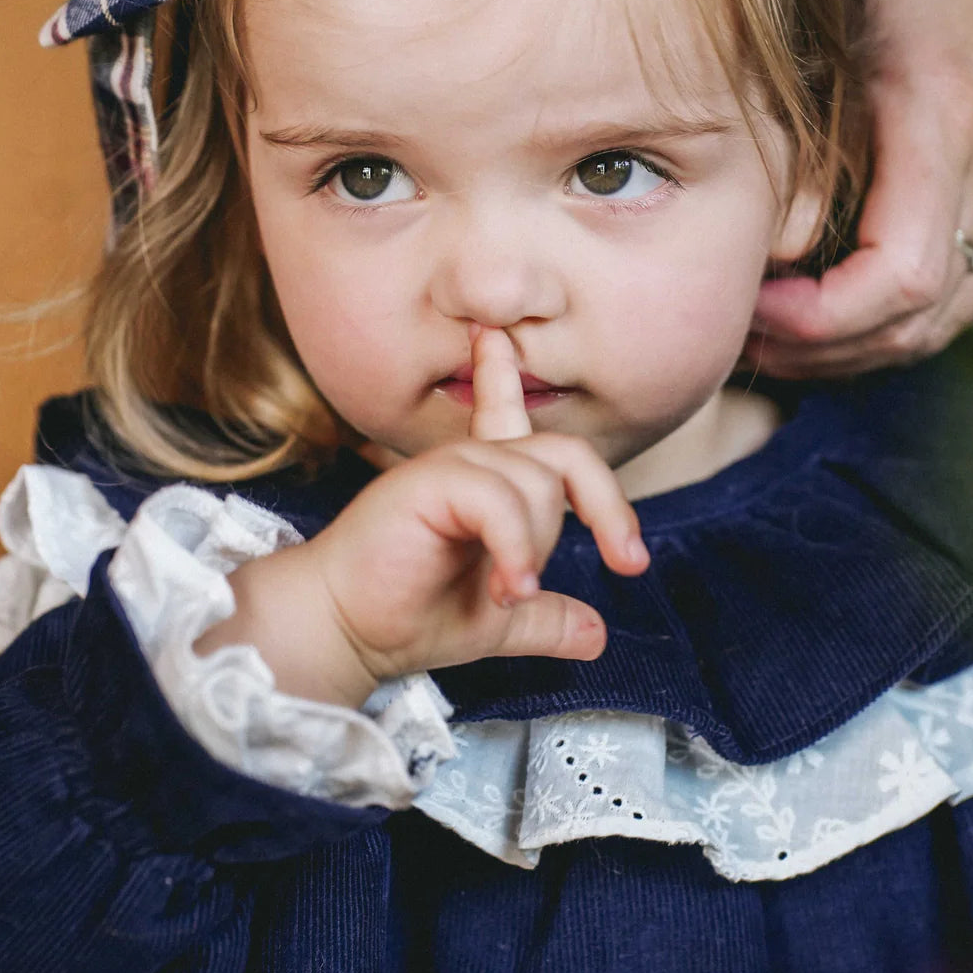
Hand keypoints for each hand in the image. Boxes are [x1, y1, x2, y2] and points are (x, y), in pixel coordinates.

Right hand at [288, 323, 649, 700]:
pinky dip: (516, 551)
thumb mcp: (497, 620)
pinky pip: (501, 501)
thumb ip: (544, 617)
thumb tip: (596, 633)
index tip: (492, 338)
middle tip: (627, 561)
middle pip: (567, 454)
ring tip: (508, 593)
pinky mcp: (428, 483)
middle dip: (609, 504)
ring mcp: (450, 466)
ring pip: (539, 485)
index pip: (504, 408)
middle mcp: (469, 461)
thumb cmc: (407, 615)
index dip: (504, 372)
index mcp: (482, 480)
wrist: (344, 630)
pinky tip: (506, 588)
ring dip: (536, 549)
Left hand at [747, 0, 972, 378]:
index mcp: (946, 118)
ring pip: (944, 319)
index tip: (754, 305)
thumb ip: (802, 132)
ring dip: (856, 346)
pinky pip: (962, 291)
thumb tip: (766, 248)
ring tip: (777, 332)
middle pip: (920, 319)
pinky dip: (892, 318)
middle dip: (825, 348)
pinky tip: (830, 305)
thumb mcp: (830, 19)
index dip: (819, 318)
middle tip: (745, 336)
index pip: (900, 277)